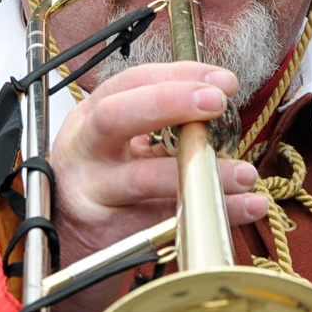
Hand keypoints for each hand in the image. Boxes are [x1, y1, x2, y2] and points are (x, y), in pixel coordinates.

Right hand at [47, 62, 268, 260]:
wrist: (65, 234)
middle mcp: (86, 150)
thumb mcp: (116, 140)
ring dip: (200, 173)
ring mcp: (95, 193)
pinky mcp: (112, 231)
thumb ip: (159, 120)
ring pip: (143, 179)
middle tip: (218, 103)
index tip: (223, 82)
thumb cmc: (101, 177)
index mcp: (91, 117)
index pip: (131, 83)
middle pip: (116, 117)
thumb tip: (220, 98)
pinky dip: (211, 214)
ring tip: (245, 173)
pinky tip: (246, 208)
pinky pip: (166, 222)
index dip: (178, 77)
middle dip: (170, 103)